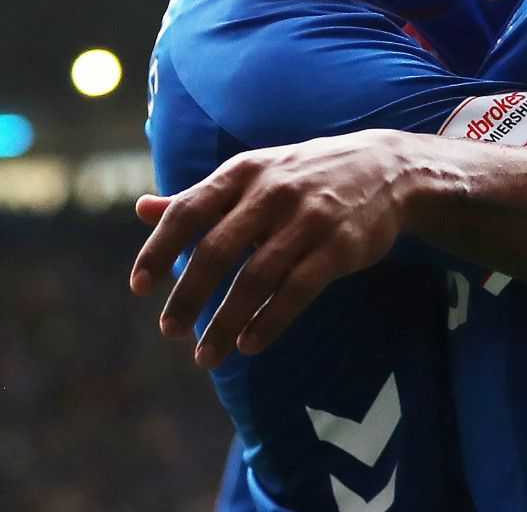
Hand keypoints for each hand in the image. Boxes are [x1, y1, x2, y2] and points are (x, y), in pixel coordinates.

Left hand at [130, 131, 416, 363]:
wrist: (387, 170)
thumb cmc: (306, 175)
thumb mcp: (253, 173)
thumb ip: (200, 197)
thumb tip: (141, 210)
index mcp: (243, 172)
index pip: (189, 211)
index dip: (160, 249)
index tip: (139, 287)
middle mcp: (271, 193)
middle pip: (217, 250)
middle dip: (188, 295)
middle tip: (169, 330)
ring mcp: (308, 220)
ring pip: (256, 278)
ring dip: (225, 321)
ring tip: (207, 355)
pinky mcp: (340, 247)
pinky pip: (298, 290)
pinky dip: (270, 320)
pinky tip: (249, 343)